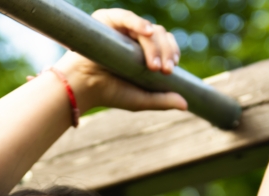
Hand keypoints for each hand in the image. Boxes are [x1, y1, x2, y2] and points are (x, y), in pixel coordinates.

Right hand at [52, 8, 187, 113]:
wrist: (82, 88)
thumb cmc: (108, 93)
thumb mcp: (139, 99)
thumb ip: (162, 100)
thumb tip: (186, 104)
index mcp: (143, 52)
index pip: (165, 44)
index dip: (172, 52)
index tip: (172, 68)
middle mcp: (134, 38)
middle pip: (160, 35)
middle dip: (167, 51)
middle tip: (165, 70)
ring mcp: (123, 28)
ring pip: (148, 29)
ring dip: (155, 46)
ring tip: (153, 65)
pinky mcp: (108, 20)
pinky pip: (127, 17)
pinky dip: (139, 23)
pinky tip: (147, 32)